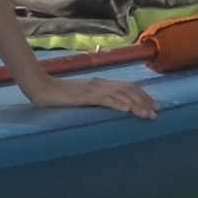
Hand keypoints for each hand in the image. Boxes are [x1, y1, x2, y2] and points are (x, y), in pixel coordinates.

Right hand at [27, 73, 158, 119]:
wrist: (41, 88)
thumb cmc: (59, 94)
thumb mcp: (82, 96)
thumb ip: (96, 98)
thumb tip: (111, 106)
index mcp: (101, 83)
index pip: (128, 86)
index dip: (143, 96)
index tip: (154, 106)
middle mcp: (100, 83)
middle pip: (129, 89)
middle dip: (144, 101)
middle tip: (155, 113)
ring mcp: (93, 89)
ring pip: (120, 94)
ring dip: (136, 104)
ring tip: (146, 114)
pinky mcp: (85, 96)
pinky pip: (105, 99)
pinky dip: (118, 103)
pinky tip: (127, 110)